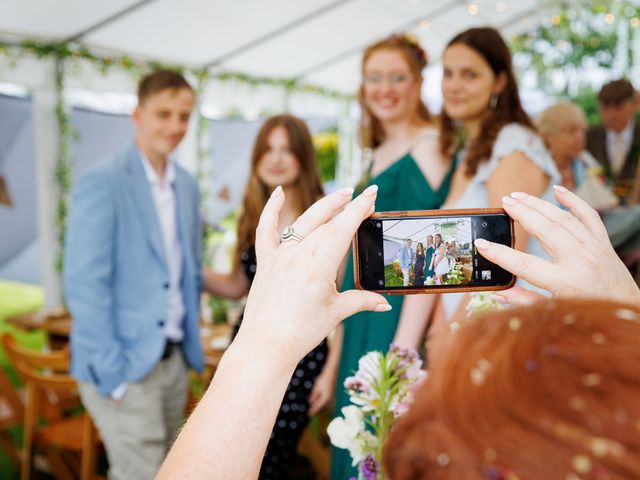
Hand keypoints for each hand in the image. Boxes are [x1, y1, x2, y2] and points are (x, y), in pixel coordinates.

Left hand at [234, 185, 390, 367]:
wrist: (267, 344)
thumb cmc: (302, 331)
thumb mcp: (337, 313)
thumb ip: (362, 301)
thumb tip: (385, 302)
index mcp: (318, 268)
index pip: (342, 230)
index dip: (358, 210)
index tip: (371, 195)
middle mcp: (297, 257)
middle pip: (326, 223)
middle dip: (347, 207)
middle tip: (363, 197)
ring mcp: (280, 256)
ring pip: (304, 222)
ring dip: (324, 206)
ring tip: (341, 194)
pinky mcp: (266, 261)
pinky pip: (266, 230)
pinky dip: (271, 210)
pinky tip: (279, 192)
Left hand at [308, 369, 335, 415]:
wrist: (332, 373)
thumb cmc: (323, 379)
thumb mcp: (316, 387)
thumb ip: (314, 395)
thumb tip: (310, 403)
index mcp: (325, 399)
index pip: (317, 407)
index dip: (312, 411)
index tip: (308, 415)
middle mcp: (329, 400)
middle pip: (322, 409)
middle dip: (316, 411)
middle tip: (309, 414)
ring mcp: (332, 398)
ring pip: (326, 407)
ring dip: (320, 409)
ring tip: (314, 410)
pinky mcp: (333, 396)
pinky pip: (328, 404)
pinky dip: (324, 406)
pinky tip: (320, 405)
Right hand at [475, 186, 639, 307]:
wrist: (627, 311)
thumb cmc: (588, 315)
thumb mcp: (553, 312)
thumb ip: (523, 301)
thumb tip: (496, 293)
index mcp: (564, 282)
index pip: (524, 264)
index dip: (500, 254)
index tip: (482, 244)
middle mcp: (580, 261)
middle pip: (545, 230)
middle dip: (521, 213)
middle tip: (503, 202)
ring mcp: (593, 248)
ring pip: (563, 218)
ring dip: (539, 204)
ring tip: (518, 196)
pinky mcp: (603, 243)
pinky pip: (589, 216)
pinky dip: (573, 200)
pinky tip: (557, 189)